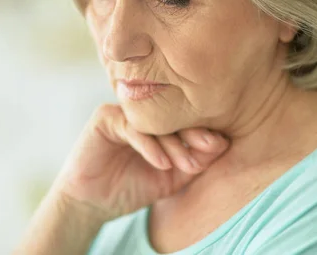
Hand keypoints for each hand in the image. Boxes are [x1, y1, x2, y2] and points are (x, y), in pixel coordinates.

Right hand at [53, 104, 229, 221]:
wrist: (93, 203)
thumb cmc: (132, 188)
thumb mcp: (171, 178)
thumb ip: (194, 162)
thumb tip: (223, 144)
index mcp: (159, 122)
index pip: (186, 119)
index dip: (205, 131)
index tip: (221, 145)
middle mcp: (143, 113)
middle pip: (174, 115)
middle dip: (194, 133)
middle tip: (209, 148)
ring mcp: (124, 112)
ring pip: (155, 121)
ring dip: (174, 143)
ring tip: (186, 164)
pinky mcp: (105, 117)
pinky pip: (131, 127)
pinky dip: (149, 146)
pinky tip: (162, 163)